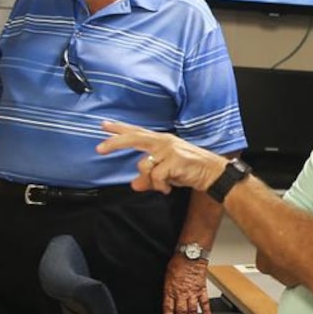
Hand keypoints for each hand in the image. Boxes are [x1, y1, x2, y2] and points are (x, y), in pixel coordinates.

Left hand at [98, 120, 224, 194]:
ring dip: (153, 181)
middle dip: (116, 143)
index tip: (104, 125)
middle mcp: (164, 142)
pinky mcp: (174, 160)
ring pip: (144, 166)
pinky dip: (161, 186)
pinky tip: (169, 188)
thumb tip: (134, 185)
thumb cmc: (190, 171)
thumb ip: (149, 178)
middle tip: (100, 148)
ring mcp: (169, 149)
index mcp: (161, 141)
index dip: (120, 129)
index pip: (137, 132)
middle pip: (134, 138)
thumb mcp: (167, 174)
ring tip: (164, 186)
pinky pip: (156, 177)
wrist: (213, 174)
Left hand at [163, 256, 210, 313]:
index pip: (168, 309)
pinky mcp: (202, 289)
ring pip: (192, 311)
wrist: (191, 255)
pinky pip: (204, 303)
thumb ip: (168, 290)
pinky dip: (206, 312)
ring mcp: (193, 292)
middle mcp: (181, 293)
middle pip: (181, 313)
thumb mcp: (167, 277)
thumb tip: (168, 301)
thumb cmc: (178, 263)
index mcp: (170, 290)